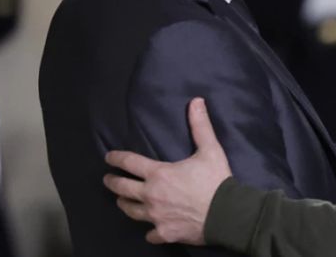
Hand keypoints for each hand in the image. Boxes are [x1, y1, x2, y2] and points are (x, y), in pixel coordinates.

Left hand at [103, 98, 232, 244]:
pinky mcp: (164, 233)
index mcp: (159, 174)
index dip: (116, 158)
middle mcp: (151, 196)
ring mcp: (156, 216)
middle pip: (122, 189)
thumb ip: (200, 126)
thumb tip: (196, 101)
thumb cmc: (216, 180)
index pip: (129, 163)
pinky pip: (149, 233)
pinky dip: (149, 230)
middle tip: (108, 179)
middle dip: (112, 182)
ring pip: (131, 211)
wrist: (227, 213)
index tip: (108, 157)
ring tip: (122, 201)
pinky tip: (150, 229)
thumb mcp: (210, 149)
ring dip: (125, 204)